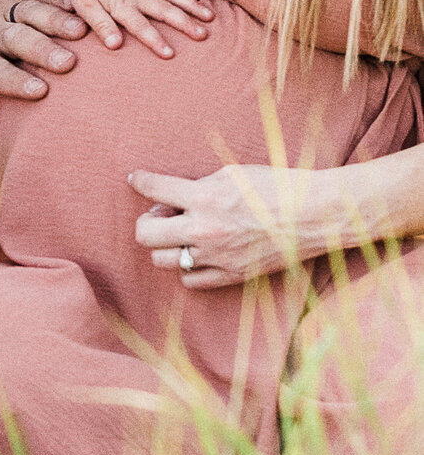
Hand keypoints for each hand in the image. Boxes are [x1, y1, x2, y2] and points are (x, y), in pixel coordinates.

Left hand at [61, 0, 213, 57]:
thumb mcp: (85, 7)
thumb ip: (101, 25)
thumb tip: (115, 45)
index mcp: (122, 6)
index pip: (141, 27)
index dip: (155, 41)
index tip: (170, 54)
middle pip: (165, 11)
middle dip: (185, 24)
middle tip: (203, 36)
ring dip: (192, 5)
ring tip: (209, 16)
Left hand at [132, 164, 362, 288]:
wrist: (319, 215)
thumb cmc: (279, 187)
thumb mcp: (233, 174)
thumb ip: (197, 185)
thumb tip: (170, 198)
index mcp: (205, 197)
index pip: (153, 188)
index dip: (139, 181)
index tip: (136, 179)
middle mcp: (205, 229)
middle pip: (144, 234)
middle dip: (146, 222)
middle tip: (161, 215)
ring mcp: (217, 256)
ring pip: (163, 260)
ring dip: (166, 246)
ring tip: (181, 234)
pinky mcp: (232, 275)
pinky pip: (190, 281)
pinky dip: (187, 268)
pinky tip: (197, 255)